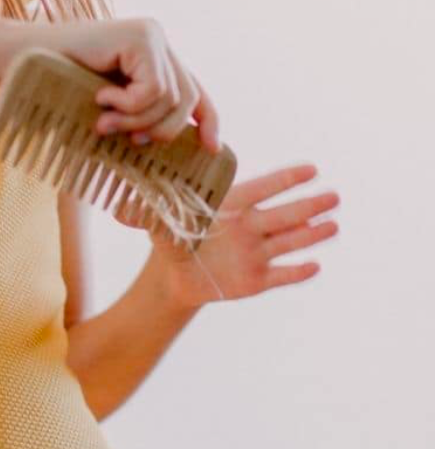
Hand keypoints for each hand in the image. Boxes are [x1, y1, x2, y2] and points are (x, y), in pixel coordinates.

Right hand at [52, 17, 220, 153]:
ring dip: (135, 120)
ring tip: (104, 121)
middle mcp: (158, 39)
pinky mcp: (140, 37)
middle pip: (186, 99)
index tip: (212, 149)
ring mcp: (151, 35)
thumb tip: (168, 143)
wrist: (21, 61)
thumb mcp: (107, 106)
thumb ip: (137, 114)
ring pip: (169, 98)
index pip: (194, 90)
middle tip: (127, 140)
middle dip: (161, 129)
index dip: (208, 120)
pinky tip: (101, 98)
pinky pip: (153, 89)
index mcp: (153, 55)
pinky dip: (128, 105)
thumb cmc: (56, 86)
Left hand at [114, 163, 340, 308]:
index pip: (262, 188)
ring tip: (332, 225)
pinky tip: (314, 266)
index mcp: (231, 206)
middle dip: (308, 205)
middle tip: (333, 195)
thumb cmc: (171, 239)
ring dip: (311, 234)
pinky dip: (296, 272)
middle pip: (284, 214)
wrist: (174, 277)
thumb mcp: (158, 222)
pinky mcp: (257, 280)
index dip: (285, 179)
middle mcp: (250, 227)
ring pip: (289, 241)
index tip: (311, 168)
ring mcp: (257, 253)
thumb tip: (114, 204)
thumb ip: (144, 211)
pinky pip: (282, 275)